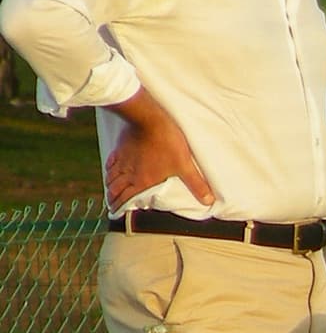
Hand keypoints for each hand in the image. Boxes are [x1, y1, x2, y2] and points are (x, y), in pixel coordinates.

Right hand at [105, 90, 213, 208]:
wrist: (149, 119)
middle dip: (113, 199)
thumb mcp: (185, 165)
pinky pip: (111, 162)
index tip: (115, 214)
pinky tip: (110, 170)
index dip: (120, 208)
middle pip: (116, 189)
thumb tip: (209, 201)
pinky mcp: (121, 147)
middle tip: (112, 206)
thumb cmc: (167, 142)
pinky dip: (110, 169)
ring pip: (112, 177)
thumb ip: (196, 184)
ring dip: (110, 186)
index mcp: (143, 181)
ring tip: (110, 192)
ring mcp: (123, 160)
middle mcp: (129, 173)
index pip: (127, 199)